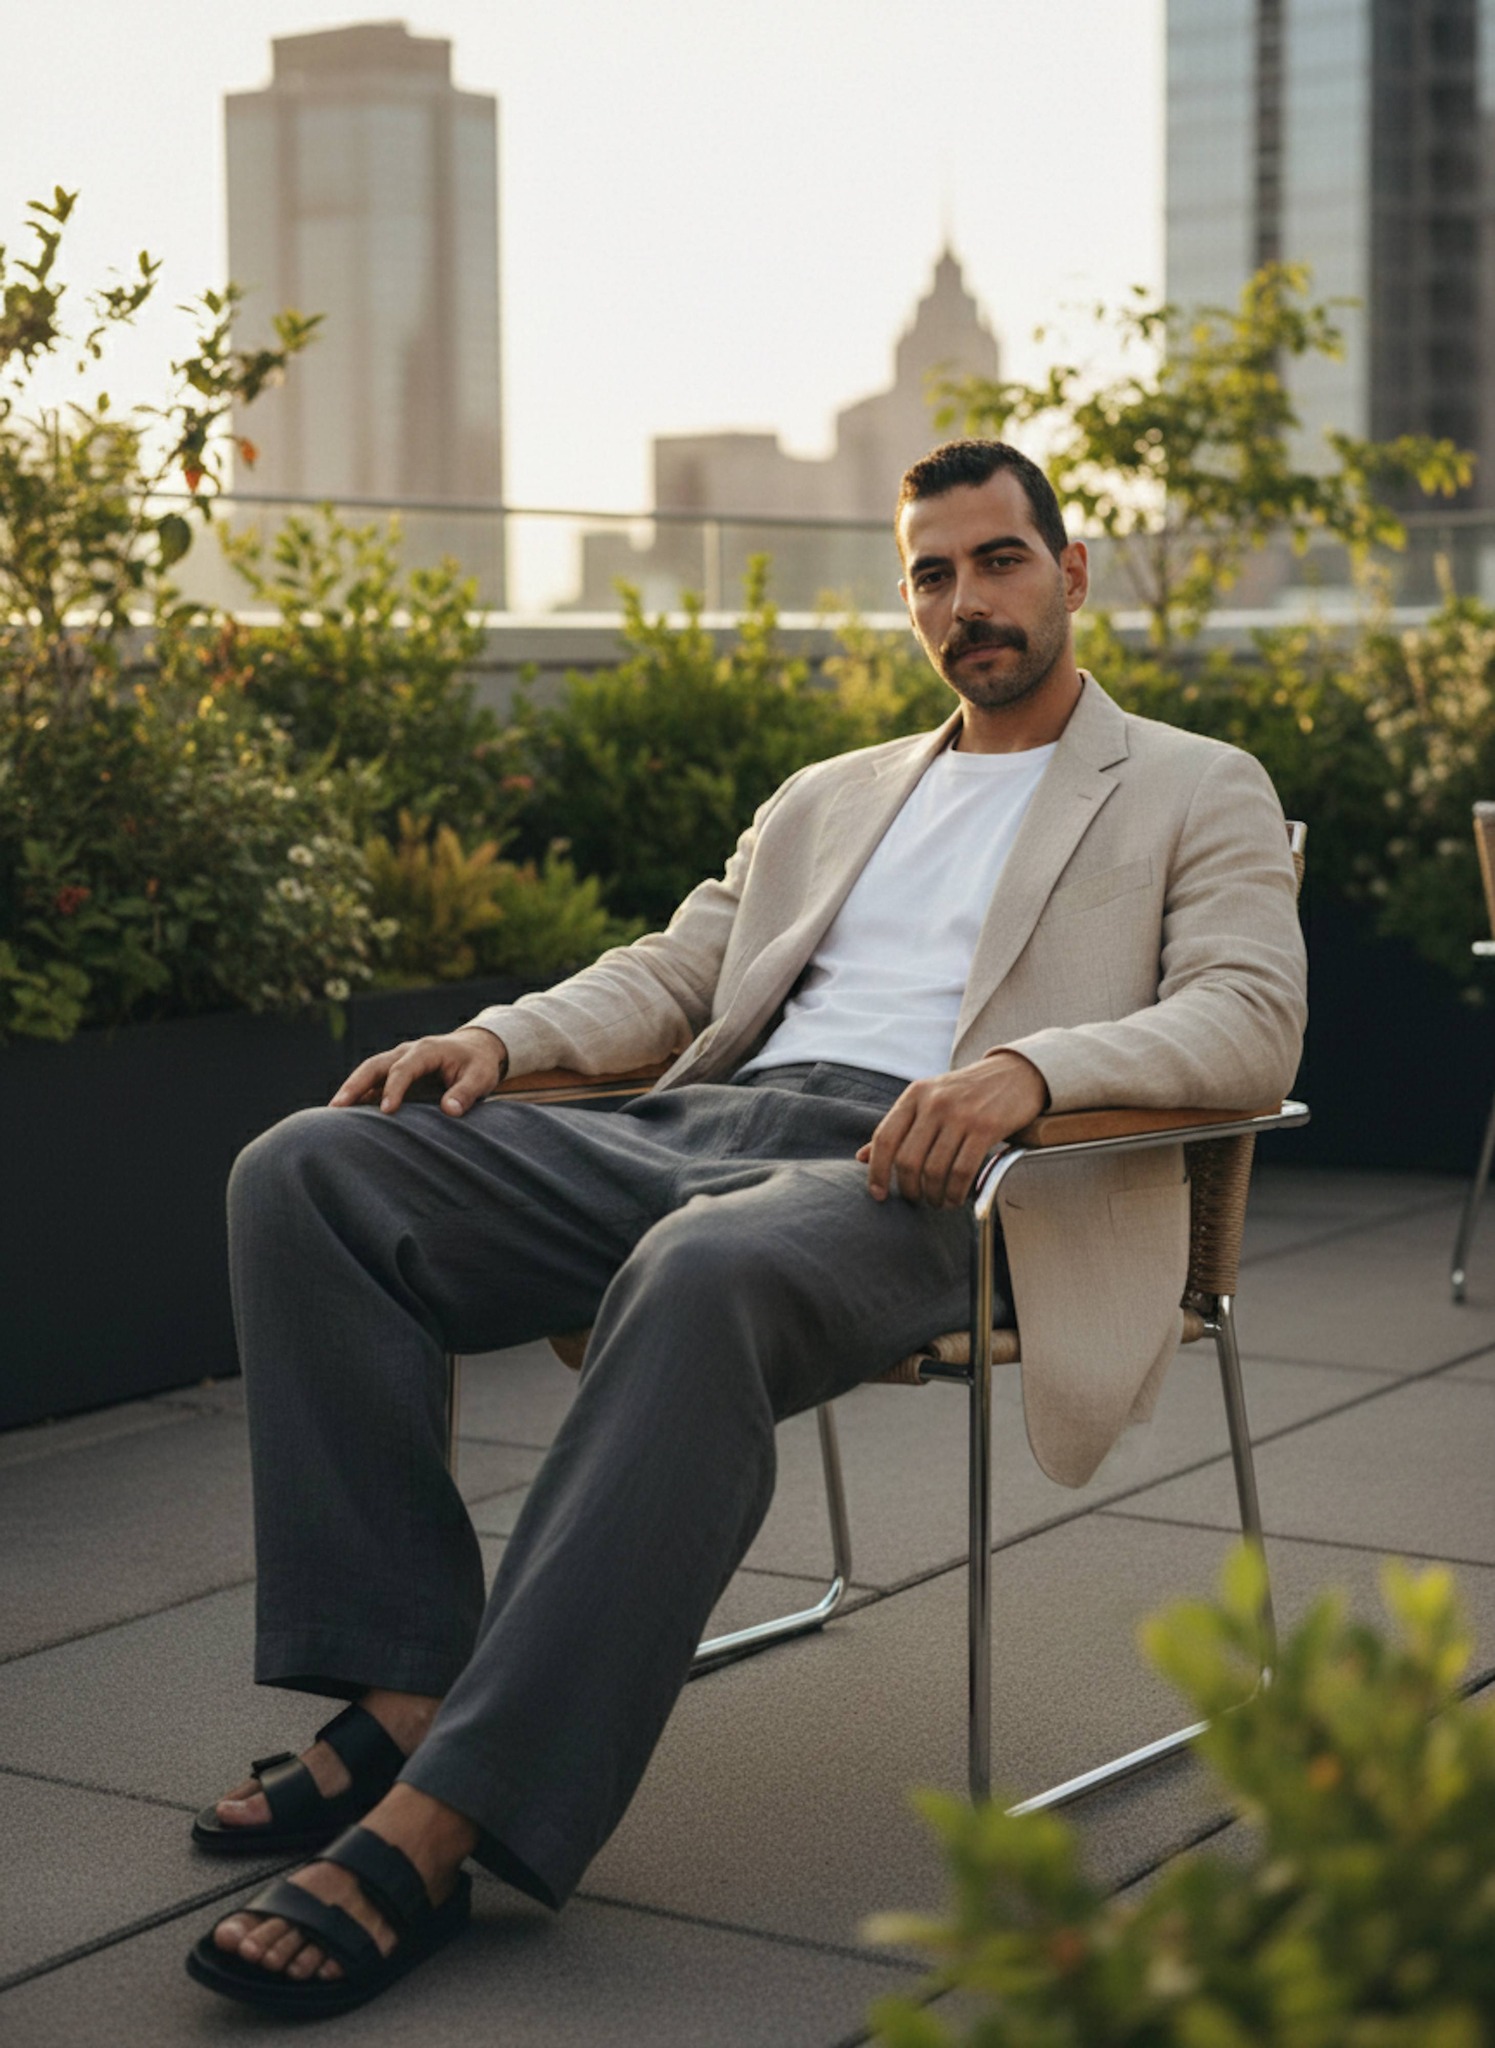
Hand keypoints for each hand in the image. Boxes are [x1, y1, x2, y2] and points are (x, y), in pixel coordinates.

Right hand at [330, 1026, 507, 1117]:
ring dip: (350, 1090)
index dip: (394, 1088)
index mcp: (426, 1050)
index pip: (404, 1068)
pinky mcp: (393, 1071)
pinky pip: (372, 1082)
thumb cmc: (478, 1064)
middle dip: (355, 1085)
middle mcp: (405, 1051)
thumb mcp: (480, 1077)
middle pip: (374, 1065)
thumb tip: (449, 1111)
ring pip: (368, 1072)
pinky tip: (346, 1116)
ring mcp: (396, 1060)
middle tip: (337, 1107)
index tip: (387, 1110)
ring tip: (331, 1114)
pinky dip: (358, 1095)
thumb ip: (466, 1093)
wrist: (475, 1049)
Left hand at [858, 1051, 1048, 1207]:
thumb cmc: (966, 1093)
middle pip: (908, 1160)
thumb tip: (862, 1157)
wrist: (1014, 1074)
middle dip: (909, 1189)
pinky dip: (956, 1193)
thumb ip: (898, 1128)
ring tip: (937, 1202)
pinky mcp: (986, 1127)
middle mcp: (934, 1102)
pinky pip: (962, 1171)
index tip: (878, 1194)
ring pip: (934, 1170)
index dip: (877, 1171)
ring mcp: (961, 1114)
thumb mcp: (927, 1100)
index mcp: (915, 1095)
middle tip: (915, 1200)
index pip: (884, 1138)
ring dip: (933, 1195)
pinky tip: (955, 1199)